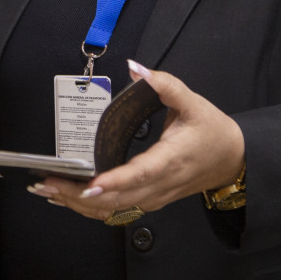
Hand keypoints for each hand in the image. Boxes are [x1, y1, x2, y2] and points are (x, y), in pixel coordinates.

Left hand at [27, 60, 244, 221]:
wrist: (233, 159)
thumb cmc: (212, 132)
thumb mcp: (193, 102)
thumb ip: (165, 84)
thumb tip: (137, 69)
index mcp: (170, 159)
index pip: (140, 175)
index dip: (115, 181)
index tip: (90, 184)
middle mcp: (160, 185)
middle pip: (118, 200)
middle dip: (80, 195)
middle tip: (48, 184)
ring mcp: (154, 198)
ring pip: (114, 211)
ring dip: (80, 204)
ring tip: (49, 191)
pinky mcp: (149, 201)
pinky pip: (118, 211)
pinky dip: (92, 207)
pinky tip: (69, 198)